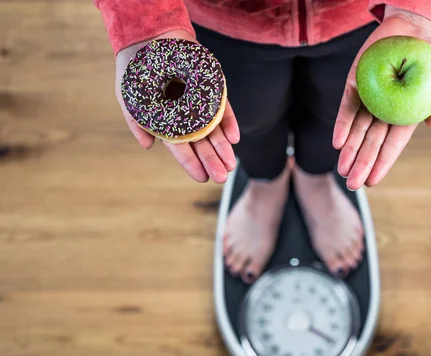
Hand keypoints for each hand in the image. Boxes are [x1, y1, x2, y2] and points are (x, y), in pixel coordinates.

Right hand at [115, 30, 238, 183]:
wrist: (148, 37)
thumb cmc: (136, 70)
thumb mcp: (130, 97)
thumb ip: (137, 122)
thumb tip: (148, 146)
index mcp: (168, 123)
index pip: (181, 147)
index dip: (191, 163)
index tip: (202, 177)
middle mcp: (186, 116)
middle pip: (201, 142)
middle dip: (211, 160)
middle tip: (221, 176)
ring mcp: (201, 103)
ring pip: (214, 129)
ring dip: (223, 146)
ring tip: (230, 164)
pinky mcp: (212, 89)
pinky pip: (223, 108)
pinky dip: (229, 122)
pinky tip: (234, 138)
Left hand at [333, 8, 430, 190]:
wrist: (412, 28)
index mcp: (405, 116)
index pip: (392, 145)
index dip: (383, 163)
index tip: (373, 181)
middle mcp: (384, 112)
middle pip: (371, 143)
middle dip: (362, 164)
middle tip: (352, 184)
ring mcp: (368, 100)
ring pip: (356, 131)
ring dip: (349, 151)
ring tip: (342, 171)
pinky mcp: (354, 86)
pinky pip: (347, 108)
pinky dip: (342, 125)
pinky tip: (338, 143)